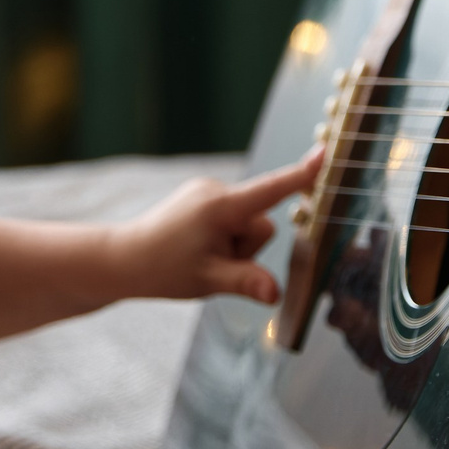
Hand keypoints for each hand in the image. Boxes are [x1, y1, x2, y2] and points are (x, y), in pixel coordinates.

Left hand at [105, 150, 322, 305]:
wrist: (123, 259)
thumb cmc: (163, 269)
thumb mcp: (208, 280)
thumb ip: (246, 282)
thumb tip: (275, 294)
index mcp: (220, 206)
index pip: (271, 189)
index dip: (301, 175)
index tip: (325, 154)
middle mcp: (216, 190)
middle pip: (261, 220)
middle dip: (248, 247)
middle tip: (215, 264)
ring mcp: (207, 191)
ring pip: (248, 222)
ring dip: (235, 245)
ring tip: (202, 257)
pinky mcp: (202, 196)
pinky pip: (232, 217)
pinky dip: (224, 236)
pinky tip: (197, 248)